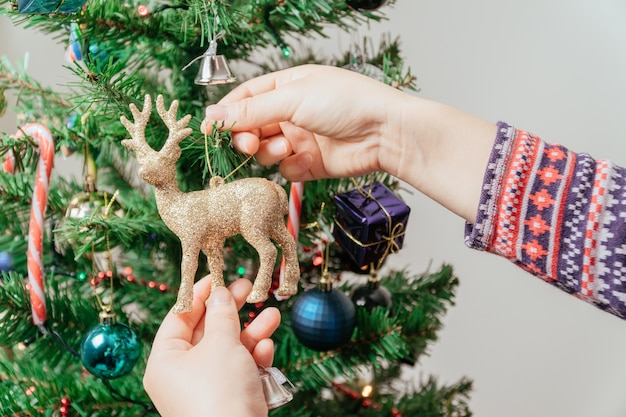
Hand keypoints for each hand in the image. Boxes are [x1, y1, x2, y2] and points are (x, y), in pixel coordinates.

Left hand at [144, 277, 280, 416]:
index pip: (178, 317)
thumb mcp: (221, 344)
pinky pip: (239, 370)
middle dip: (231, 311)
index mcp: (166, 361)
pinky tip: (267, 347)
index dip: (198, 294)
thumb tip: (219, 294)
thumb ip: (222, 315)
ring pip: (228, 350)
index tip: (217, 275)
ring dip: (250, 332)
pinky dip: (253, 357)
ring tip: (271, 314)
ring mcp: (206, 388)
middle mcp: (182, 374)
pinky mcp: (228, 400)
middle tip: (248, 288)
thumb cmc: (220, 393)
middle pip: (206, 331)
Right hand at [201, 64, 411, 181]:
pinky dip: (292, 167)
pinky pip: (287, 169)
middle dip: (245, 137)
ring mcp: (301, 139)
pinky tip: (307, 160)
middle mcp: (291, 113)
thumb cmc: (345, 102)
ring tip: (287, 147)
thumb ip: (251, 111)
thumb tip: (213, 115)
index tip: (210, 129)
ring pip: (266, 151)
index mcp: (287, 87)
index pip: (245, 99)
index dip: (226, 114)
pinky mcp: (312, 163)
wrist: (385, 132)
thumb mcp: (293, 99)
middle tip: (247, 144)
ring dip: (269, 152)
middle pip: (251, 128)